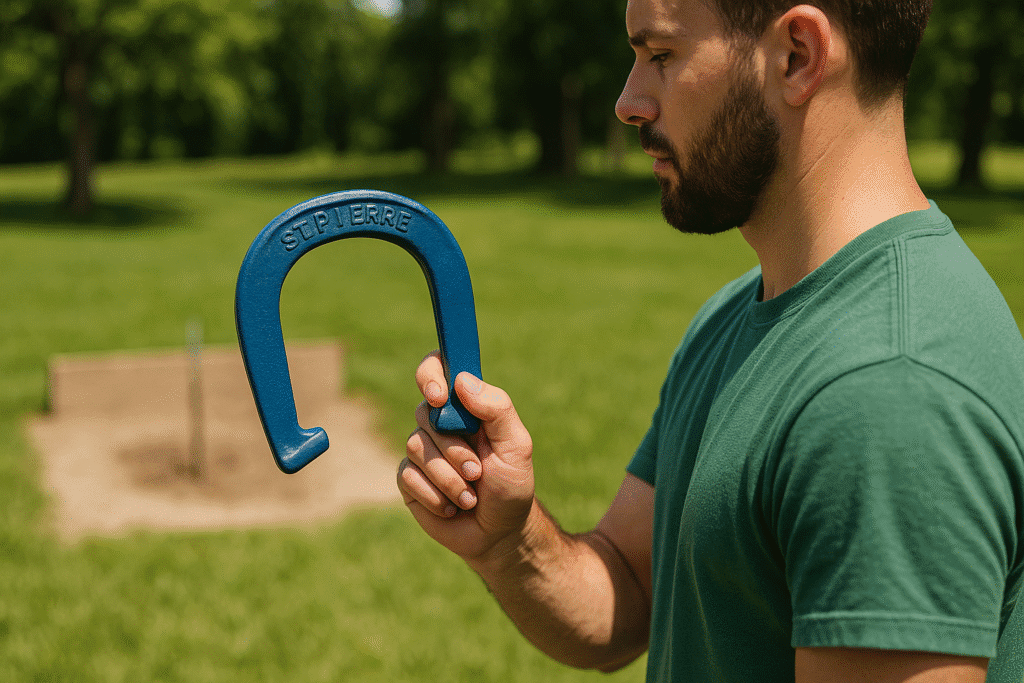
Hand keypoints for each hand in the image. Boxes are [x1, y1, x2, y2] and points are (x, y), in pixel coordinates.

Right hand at [398, 351, 534, 563]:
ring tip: (470, 497)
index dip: (431, 375)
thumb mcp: (516, 446)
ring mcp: (422, 451)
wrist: (498, 533)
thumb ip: (497, 409)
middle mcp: (440, 424)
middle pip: (426, 414)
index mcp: (466, 407)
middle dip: (454, 449)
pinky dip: (436, 496)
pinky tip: (452, 508)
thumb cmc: (511, 485)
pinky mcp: (409, 479)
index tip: (440, 397)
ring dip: (449, 478)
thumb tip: (462, 381)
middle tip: (478, 472)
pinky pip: (408, 476)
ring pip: (417, 448)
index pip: (437, 370)